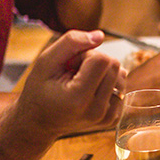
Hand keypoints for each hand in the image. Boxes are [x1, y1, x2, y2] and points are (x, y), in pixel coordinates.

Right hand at [9, 30, 123, 138]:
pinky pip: (121, 86)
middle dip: (94, 61)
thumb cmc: (38, 92)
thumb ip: (71, 43)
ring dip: (101, 72)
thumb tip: (99, 35)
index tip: (69, 65)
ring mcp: (108, 117)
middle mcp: (98, 111)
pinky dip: (106, 83)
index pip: (102, 59)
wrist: (38, 124)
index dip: (85, 54)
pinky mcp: (113, 118)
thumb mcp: (45, 62)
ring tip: (80, 82)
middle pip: (113, 65)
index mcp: (79, 99)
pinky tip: (88, 90)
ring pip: (120, 74)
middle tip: (73, 73)